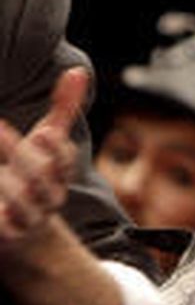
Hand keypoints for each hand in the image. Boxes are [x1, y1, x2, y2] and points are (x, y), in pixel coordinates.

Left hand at [0, 67, 86, 248]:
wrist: (29, 231)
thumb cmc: (35, 174)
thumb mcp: (49, 142)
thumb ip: (63, 109)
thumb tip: (77, 71)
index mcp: (60, 173)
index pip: (64, 160)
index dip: (56, 149)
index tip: (43, 132)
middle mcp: (48, 196)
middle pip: (42, 179)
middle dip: (22, 157)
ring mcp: (29, 217)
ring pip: (22, 204)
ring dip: (6, 186)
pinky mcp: (9, 233)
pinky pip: (3, 227)